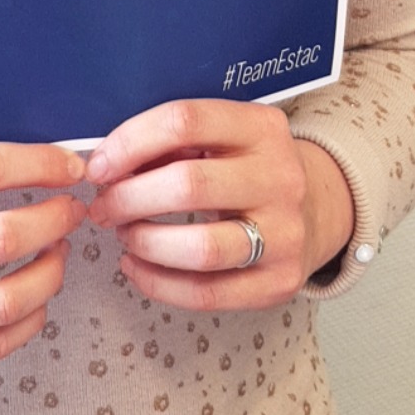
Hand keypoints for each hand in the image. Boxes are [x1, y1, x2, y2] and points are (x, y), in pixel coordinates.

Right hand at [0, 141, 86, 365]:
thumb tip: (47, 165)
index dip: (41, 164)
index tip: (69, 167)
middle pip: (4, 237)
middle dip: (56, 219)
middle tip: (69, 210)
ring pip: (7, 301)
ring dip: (51, 272)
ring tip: (55, 252)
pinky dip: (31, 318)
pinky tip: (34, 296)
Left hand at [84, 98, 354, 310]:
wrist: (315, 210)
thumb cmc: (246, 169)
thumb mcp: (222, 138)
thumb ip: (172, 144)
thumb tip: (105, 164)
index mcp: (262, 127)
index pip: (185, 122)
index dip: (129, 143)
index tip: (99, 166)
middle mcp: (281, 177)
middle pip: (188, 186)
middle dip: (128, 199)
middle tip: (103, 206)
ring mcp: (285, 233)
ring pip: (200, 248)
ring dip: (145, 242)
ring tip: (124, 235)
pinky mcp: (279, 281)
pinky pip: (207, 293)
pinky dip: (158, 283)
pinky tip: (137, 267)